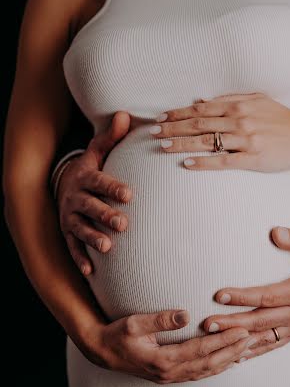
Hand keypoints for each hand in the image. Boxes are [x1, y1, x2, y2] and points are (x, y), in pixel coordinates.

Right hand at [57, 112, 133, 275]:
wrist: (64, 185)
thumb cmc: (91, 169)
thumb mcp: (98, 152)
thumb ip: (111, 137)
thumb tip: (125, 114)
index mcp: (85, 177)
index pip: (100, 181)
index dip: (112, 187)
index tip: (129, 194)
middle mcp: (75, 198)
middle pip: (90, 207)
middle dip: (105, 215)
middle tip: (123, 223)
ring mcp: (70, 217)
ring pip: (81, 228)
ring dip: (93, 238)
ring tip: (108, 247)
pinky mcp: (68, 233)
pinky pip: (73, 247)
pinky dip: (81, 259)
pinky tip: (91, 271)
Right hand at [83, 308, 256, 383]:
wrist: (101, 352)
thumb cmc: (117, 334)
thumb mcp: (134, 323)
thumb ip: (160, 319)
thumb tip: (186, 314)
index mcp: (163, 360)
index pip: (201, 350)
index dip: (223, 341)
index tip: (241, 330)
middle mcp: (170, 372)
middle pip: (209, 363)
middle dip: (233, 350)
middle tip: (253, 337)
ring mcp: (170, 377)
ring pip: (206, 372)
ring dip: (228, 360)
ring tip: (248, 348)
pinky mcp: (170, 376)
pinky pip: (199, 374)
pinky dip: (216, 368)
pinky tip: (229, 361)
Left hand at [150, 93, 289, 171]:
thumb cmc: (281, 118)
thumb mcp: (257, 100)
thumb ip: (230, 99)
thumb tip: (201, 101)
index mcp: (238, 105)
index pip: (200, 109)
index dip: (178, 113)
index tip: (160, 118)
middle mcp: (239, 120)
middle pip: (198, 124)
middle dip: (173, 128)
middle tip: (153, 133)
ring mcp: (246, 140)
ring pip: (207, 141)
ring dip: (182, 143)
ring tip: (162, 147)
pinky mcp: (253, 159)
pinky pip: (223, 161)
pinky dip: (204, 162)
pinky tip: (187, 164)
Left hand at [201, 226, 289, 361]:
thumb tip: (275, 233)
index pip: (266, 296)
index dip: (242, 297)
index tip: (220, 295)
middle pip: (260, 321)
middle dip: (231, 323)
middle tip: (207, 323)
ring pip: (264, 337)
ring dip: (238, 340)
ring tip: (214, 340)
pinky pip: (273, 344)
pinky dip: (254, 351)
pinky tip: (236, 356)